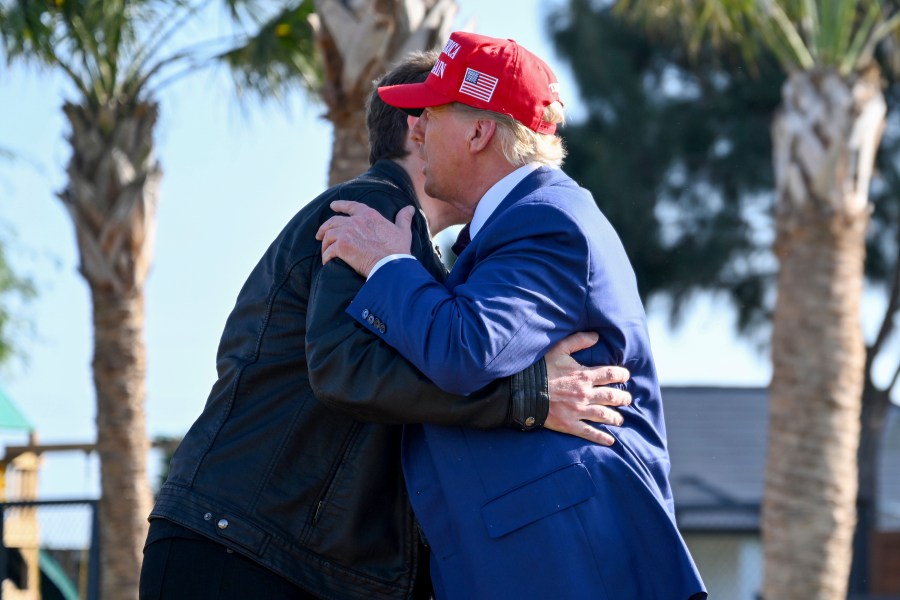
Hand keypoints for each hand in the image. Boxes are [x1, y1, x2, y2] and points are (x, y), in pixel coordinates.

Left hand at [316, 201, 415, 276]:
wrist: (391, 265)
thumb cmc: (398, 250)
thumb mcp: (403, 231)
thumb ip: (403, 218)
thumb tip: (410, 208)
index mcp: (369, 215)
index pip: (351, 206)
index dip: (340, 205)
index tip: (332, 206)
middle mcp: (355, 221)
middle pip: (333, 221)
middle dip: (324, 228)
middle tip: (319, 235)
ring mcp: (347, 233)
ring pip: (328, 236)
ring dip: (325, 244)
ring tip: (325, 252)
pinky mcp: (341, 247)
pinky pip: (328, 251)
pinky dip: (326, 257)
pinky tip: (327, 262)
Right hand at [544, 331, 631, 445]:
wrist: (523, 391)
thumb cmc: (540, 369)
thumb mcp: (558, 349)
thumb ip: (578, 341)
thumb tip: (596, 336)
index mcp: (584, 376)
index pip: (611, 374)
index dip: (621, 375)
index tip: (625, 376)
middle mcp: (585, 394)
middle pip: (612, 397)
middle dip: (623, 398)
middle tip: (627, 399)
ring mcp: (578, 411)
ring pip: (604, 415)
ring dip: (615, 418)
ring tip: (620, 420)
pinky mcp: (569, 424)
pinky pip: (589, 432)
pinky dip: (601, 437)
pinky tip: (610, 441)